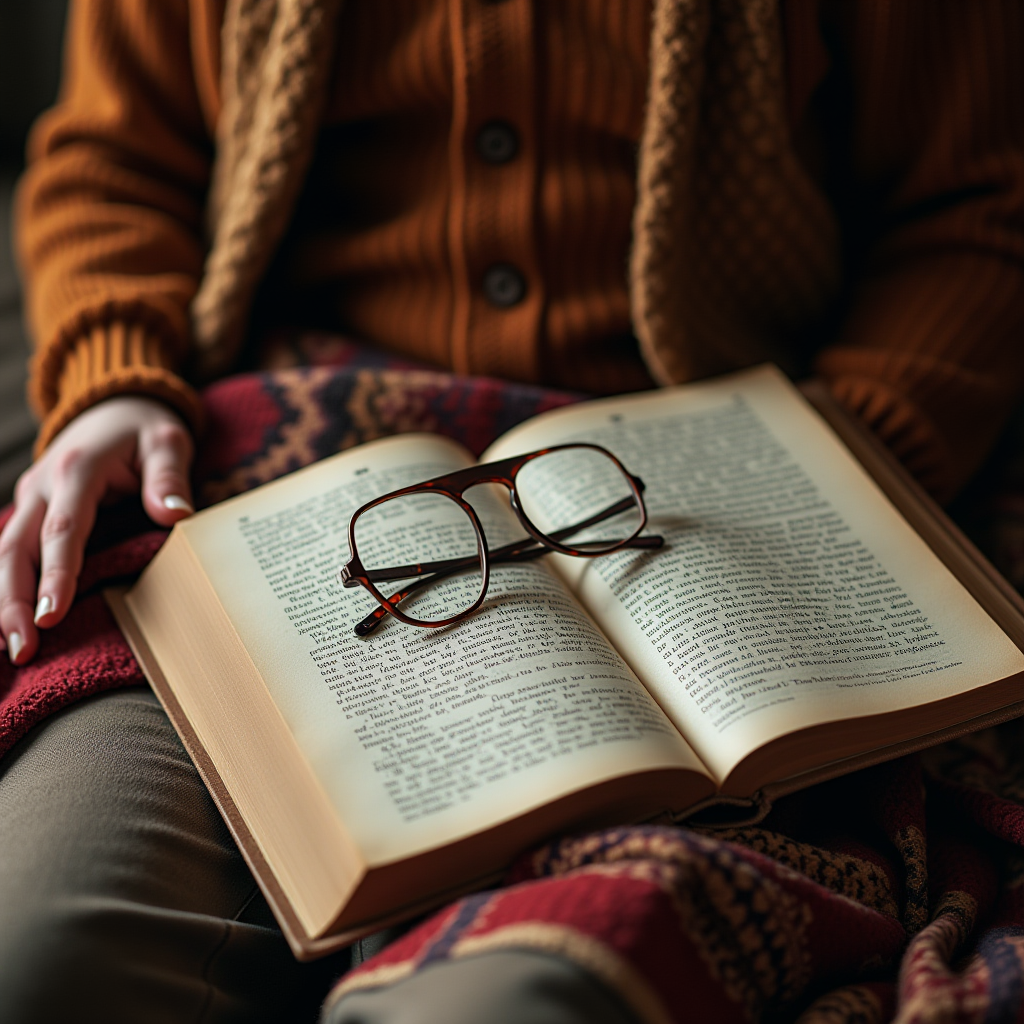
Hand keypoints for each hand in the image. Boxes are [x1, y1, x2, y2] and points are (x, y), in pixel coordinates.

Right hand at [0, 397, 194, 663]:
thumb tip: (175, 515)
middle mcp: (43, 486)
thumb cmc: (144, 429)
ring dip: (2, 603)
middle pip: (17, 549)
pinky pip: (10, 553)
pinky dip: (4, 587)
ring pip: (4, 555)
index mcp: (77, 470)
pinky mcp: (29, 511)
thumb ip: (169, 478)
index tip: (52, 616)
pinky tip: (4, 626)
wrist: (112, 405)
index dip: (56, 574)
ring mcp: (30, 499)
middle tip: (23, 649)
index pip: (63, 530)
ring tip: (13, 651)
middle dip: (14, 602)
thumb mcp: (168, 442)